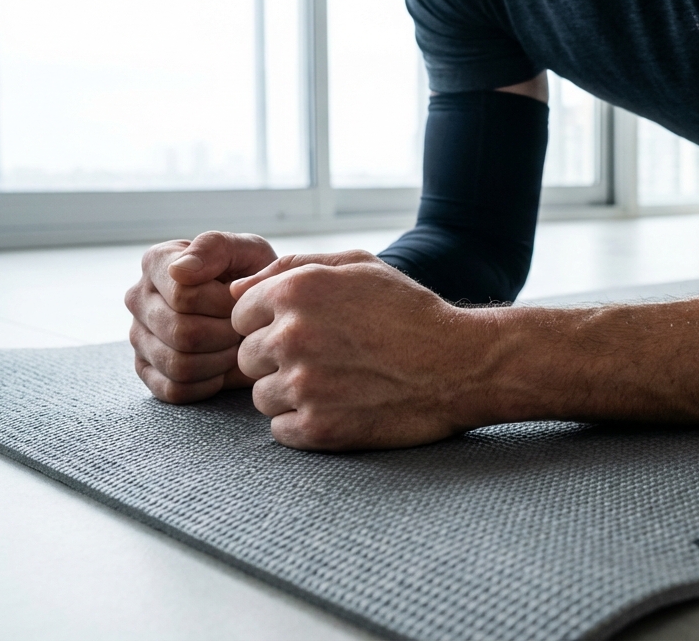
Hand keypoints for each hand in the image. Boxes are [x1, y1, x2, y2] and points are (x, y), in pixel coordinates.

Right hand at [124, 231, 276, 403]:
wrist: (260, 311)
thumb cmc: (253, 277)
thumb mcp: (247, 251)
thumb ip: (214, 248)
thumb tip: (179, 270)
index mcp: (156, 263)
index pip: (183, 294)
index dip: (224, 304)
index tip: (240, 299)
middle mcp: (138, 298)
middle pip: (183, 332)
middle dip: (226, 333)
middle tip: (244, 326)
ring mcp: (138, 336)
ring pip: (179, 364)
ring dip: (220, 359)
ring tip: (235, 343)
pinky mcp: (146, 369)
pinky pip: (175, 389)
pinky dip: (209, 382)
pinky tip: (222, 364)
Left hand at [231, 251, 490, 450]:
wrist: (461, 365)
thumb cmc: (410, 313)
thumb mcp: (360, 267)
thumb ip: (293, 267)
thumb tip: (237, 288)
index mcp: (295, 291)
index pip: (240, 315)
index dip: (271, 323)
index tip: (311, 330)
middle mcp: (291, 336)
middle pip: (247, 358)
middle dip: (279, 359)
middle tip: (329, 359)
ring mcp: (303, 385)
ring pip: (262, 397)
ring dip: (292, 394)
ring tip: (339, 384)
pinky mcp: (318, 428)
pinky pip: (280, 430)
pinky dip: (305, 424)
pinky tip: (342, 408)